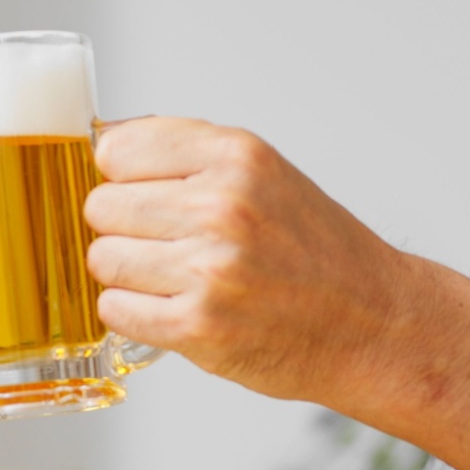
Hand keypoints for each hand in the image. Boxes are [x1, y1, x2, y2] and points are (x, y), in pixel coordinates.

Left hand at [84, 118, 413, 403]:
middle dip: (121, 228)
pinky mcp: (196, 327)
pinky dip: (132, 313)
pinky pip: (114, 310)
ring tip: (171, 278)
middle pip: (100, 207)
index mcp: (235, 157)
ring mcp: (208, 269)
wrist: (369, 321)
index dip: (120, 177)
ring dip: (125, 274)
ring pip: (101, 260)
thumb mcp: (260, 173)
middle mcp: (221, 207)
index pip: (115, 150)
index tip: (143, 193)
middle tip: (164, 244)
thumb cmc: (312, 250)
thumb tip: (102, 142)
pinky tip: (171, 307)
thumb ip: (184, 152)